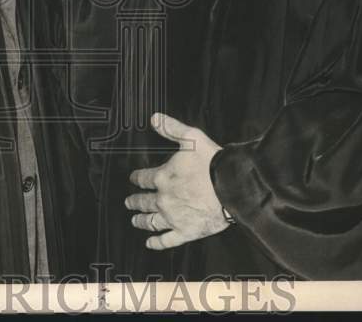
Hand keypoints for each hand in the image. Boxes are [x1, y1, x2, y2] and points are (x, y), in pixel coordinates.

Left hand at [125, 113, 229, 250]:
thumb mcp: (191, 137)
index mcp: (163, 177)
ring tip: (135, 220)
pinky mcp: (186, 231)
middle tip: (129, 202)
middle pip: (144, 201)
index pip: (143, 178)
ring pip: (151, 221)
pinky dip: (157, 243)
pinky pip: (167, 240)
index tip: (133, 178)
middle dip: (134, 201)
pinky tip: (150, 243)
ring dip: (141, 221)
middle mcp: (164, 199)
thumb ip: (171, 128)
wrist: (233, 187)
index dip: (136, 177)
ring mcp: (174, 217)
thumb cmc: (213, 163)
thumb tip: (155, 118)